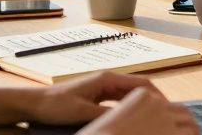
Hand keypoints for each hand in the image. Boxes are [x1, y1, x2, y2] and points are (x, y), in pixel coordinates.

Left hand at [29, 71, 158, 124]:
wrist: (35, 104)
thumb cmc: (55, 105)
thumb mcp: (83, 112)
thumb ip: (107, 114)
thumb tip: (127, 118)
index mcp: (107, 79)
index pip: (141, 83)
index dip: (157, 95)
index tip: (166, 108)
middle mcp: (107, 80)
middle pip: (138, 89)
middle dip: (151, 101)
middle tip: (162, 116)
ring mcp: (102, 88)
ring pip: (129, 97)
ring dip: (139, 106)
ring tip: (149, 119)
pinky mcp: (96, 97)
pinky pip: (118, 103)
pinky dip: (127, 110)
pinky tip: (130, 121)